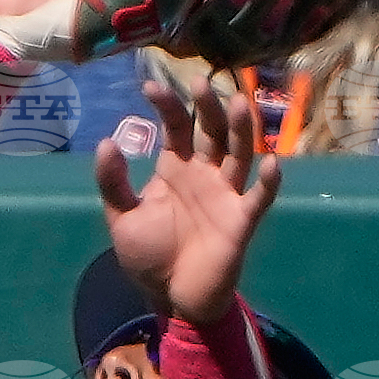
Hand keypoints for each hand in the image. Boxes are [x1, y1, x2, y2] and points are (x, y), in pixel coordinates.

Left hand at [94, 67, 277, 324]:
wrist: (171, 297)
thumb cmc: (150, 255)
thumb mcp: (122, 217)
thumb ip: (113, 183)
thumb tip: (107, 142)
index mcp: (176, 167)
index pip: (177, 127)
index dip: (168, 105)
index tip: (150, 87)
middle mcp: (205, 173)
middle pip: (212, 132)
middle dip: (208, 107)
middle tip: (201, 81)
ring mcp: (226, 194)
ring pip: (238, 154)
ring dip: (241, 129)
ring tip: (239, 101)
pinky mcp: (242, 221)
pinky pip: (258, 198)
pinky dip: (268, 182)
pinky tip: (272, 162)